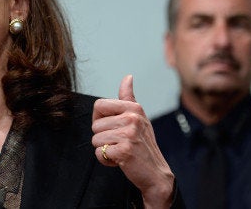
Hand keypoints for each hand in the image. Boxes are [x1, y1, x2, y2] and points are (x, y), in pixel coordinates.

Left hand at [92, 75, 174, 207]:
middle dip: (102, 138)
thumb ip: (129, 98)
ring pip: (95, 140)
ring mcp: (129, 134)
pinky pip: (99, 153)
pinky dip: (106, 160)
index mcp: (134, 108)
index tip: (110, 127)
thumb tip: (127, 77)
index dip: (99, 118)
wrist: (156, 173)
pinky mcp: (124, 151)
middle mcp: (132, 118)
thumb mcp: (139, 118)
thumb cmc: (144, 145)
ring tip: (120, 151)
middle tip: (119, 143)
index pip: (99, 105)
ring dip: (104, 150)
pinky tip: (119, 161)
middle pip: (95, 125)